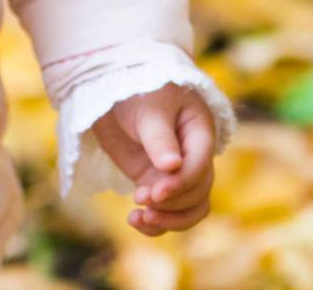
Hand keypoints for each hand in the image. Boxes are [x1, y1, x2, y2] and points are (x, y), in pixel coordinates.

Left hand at [91, 83, 215, 235]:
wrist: (113, 91)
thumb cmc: (138, 90)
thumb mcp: (148, 109)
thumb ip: (159, 137)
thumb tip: (173, 166)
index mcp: (200, 134)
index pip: (199, 168)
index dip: (180, 184)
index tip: (155, 192)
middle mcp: (193, 157)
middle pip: (197, 193)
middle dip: (172, 203)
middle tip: (142, 199)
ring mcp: (176, 173)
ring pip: (188, 209)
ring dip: (168, 219)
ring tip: (138, 218)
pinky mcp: (157, 182)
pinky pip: (167, 211)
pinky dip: (156, 223)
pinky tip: (136, 222)